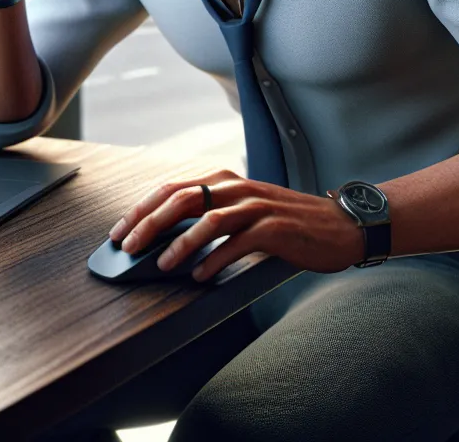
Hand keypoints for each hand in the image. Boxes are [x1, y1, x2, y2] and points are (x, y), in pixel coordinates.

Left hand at [108, 170, 364, 281]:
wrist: (339, 226)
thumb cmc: (287, 224)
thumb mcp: (245, 213)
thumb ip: (212, 219)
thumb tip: (165, 242)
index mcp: (226, 182)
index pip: (173, 188)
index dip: (142, 209)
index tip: (120, 231)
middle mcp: (238, 189)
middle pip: (183, 198)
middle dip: (149, 223)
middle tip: (128, 247)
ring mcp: (257, 207)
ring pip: (208, 219)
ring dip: (179, 244)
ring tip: (161, 265)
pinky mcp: (275, 228)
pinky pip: (237, 242)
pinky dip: (214, 260)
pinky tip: (199, 276)